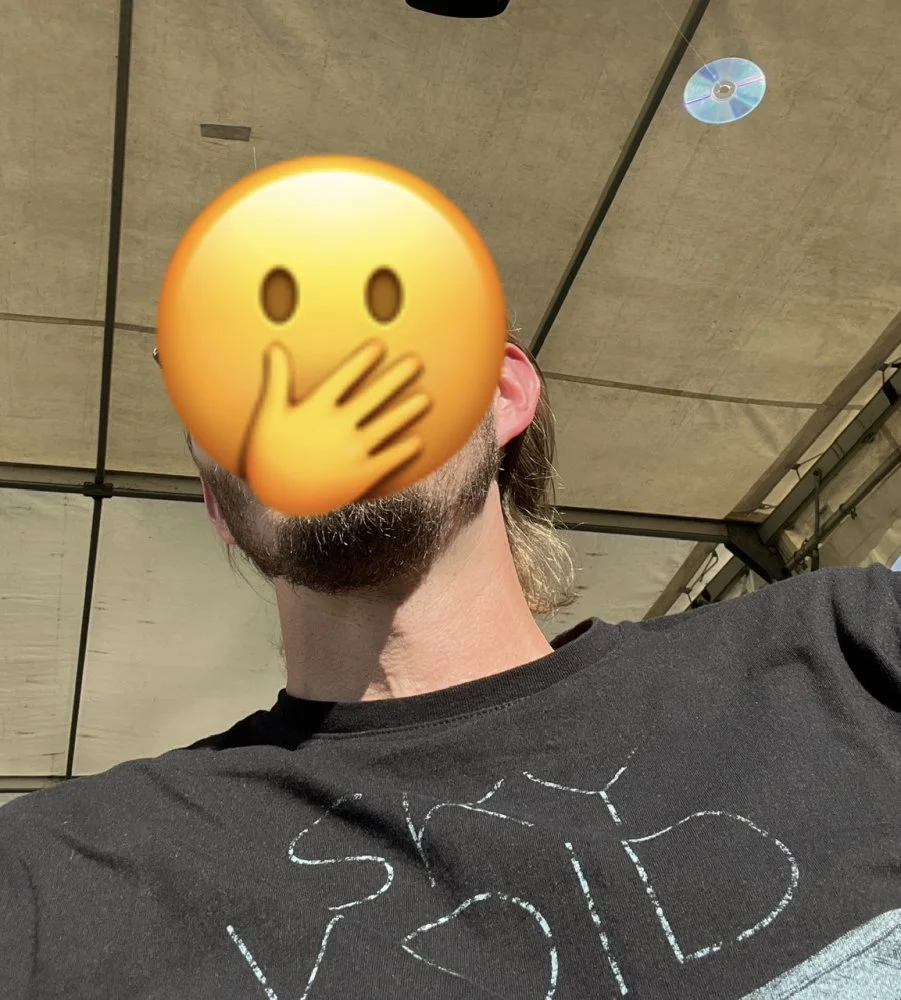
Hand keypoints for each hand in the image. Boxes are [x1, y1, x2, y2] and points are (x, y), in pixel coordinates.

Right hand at [243, 339, 430, 515]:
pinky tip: (418, 442)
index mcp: (315, 409)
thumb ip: (277, 378)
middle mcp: (337, 426)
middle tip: (416, 361)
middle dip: (397, 377)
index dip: (363, 360)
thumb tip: (275, 346)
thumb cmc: (268, 452)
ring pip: (387, 425)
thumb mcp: (268, 414)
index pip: (344, 377)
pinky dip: (404, 450)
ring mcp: (351, 451)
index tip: (379, 346)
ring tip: (426, 399)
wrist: (276, 498)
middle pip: (374, 396)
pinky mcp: (360, 475)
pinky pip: (388, 459)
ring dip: (408, 411)